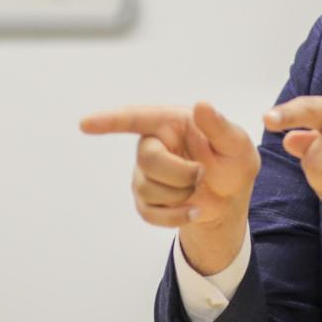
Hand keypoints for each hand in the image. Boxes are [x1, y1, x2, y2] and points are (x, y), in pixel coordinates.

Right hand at [79, 103, 259, 265]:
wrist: (230, 199)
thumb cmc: (232, 162)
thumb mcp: (236, 144)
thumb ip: (219, 126)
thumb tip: (202, 105)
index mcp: (171, 123)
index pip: (136, 118)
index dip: (110, 121)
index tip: (85, 124)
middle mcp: (153, 144)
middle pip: (147, 159)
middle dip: (180, 173)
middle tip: (203, 173)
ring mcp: (145, 173)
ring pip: (148, 188)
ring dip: (181, 195)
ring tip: (198, 188)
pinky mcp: (145, 200)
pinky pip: (149, 213)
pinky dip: (175, 216)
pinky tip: (194, 211)